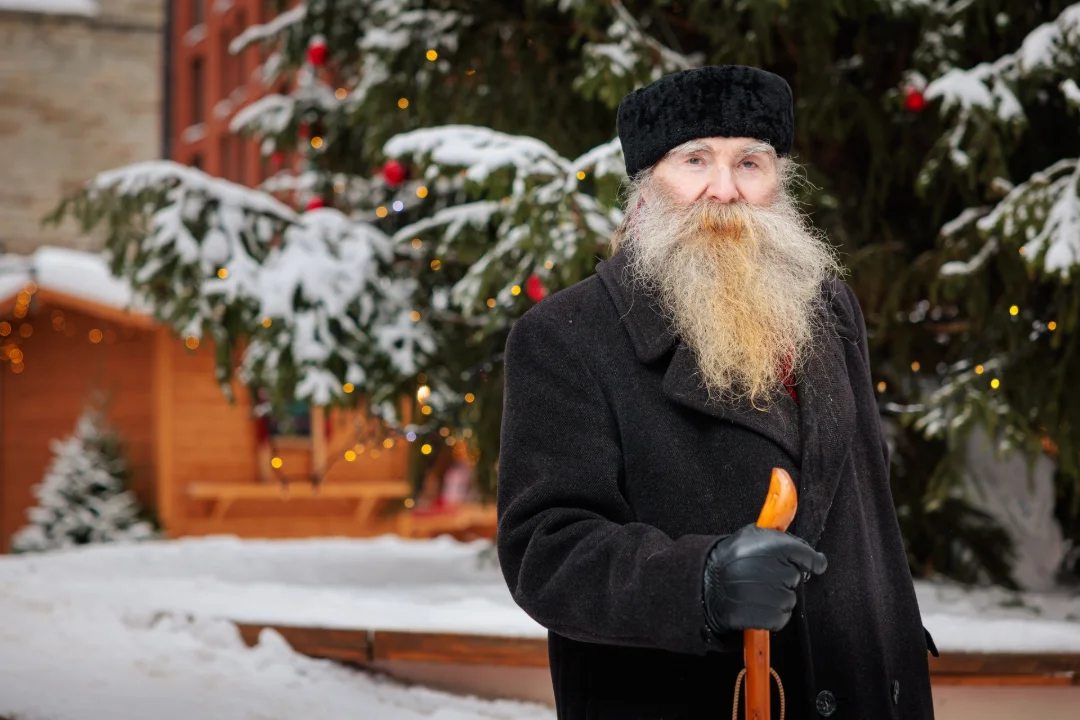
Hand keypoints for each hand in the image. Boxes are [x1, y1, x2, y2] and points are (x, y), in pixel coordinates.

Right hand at [702, 524, 827, 633]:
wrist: (705, 585)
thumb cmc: (729, 558)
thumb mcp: (749, 535)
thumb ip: (776, 534)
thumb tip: (793, 504)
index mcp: (776, 546)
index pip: (809, 557)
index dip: (812, 562)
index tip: (815, 565)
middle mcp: (779, 570)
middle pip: (796, 578)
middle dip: (783, 577)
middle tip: (762, 574)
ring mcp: (774, 595)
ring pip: (789, 599)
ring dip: (776, 597)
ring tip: (754, 589)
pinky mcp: (768, 616)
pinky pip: (781, 617)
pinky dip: (771, 614)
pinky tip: (754, 604)